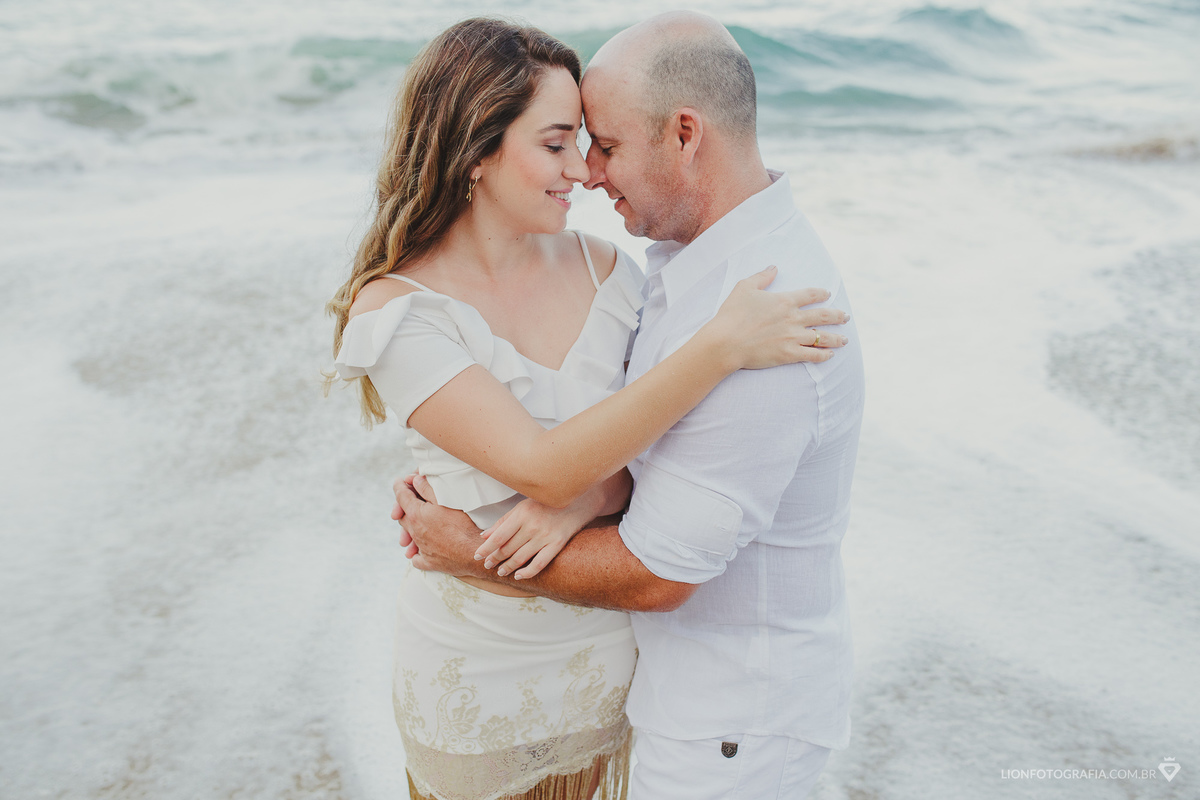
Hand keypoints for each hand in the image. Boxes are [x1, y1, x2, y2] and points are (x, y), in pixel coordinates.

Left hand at [391, 474, 482, 575]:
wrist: (472, 551)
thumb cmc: (462, 525)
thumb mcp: (446, 501)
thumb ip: (428, 489)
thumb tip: (415, 479)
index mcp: (416, 514)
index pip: (401, 497)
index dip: (399, 486)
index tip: (398, 482)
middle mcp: (414, 532)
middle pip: (402, 517)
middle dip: (403, 507)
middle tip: (409, 501)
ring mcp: (420, 548)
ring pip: (408, 536)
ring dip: (409, 528)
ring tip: (415, 524)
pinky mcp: (428, 562)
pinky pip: (416, 558)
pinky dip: (416, 552)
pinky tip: (420, 549)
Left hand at [474, 496, 597, 579]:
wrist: (577, 500)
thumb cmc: (545, 503)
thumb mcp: (522, 507)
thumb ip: (503, 521)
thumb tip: (484, 536)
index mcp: (522, 514)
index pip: (498, 537)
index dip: (486, 549)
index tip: (478, 556)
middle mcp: (533, 526)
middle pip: (508, 549)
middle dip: (495, 559)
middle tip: (487, 565)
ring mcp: (545, 536)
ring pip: (521, 558)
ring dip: (508, 567)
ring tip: (500, 571)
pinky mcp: (557, 544)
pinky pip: (540, 563)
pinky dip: (528, 573)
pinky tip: (519, 576)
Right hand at [709, 266, 849, 368]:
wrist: (725, 342)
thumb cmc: (732, 314)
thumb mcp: (744, 287)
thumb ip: (762, 277)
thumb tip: (773, 267)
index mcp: (785, 300)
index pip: (811, 295)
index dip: (822, 294)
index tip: (828, 294)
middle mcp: (793, 318)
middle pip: (824, 316)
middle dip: (838, 316)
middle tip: (846, 316)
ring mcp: (793, 337)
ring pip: (823, 337)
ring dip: (837, 338)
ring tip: (845, 339)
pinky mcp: (789, 354)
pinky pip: (813, 355)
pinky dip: (824, 355)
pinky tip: (831, 355)